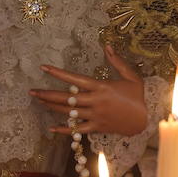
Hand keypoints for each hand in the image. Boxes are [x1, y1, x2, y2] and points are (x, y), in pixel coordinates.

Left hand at [30, 45, 147, 136]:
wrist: (146, 120)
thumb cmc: (138, 96)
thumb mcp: (132, 76)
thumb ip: (117, 61)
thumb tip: (107, 45)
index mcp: (101, 87)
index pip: (75, 79)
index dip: (58, 73)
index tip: (44, 68)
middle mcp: (95, 102)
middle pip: (66, 98)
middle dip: (47, 94)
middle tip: (31, 91)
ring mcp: (94, 116)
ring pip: (68, 112)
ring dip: (52, 107)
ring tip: (39, 101)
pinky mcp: (96, 127)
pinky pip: (77, 130)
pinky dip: (63, 130)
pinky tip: (51, 128)